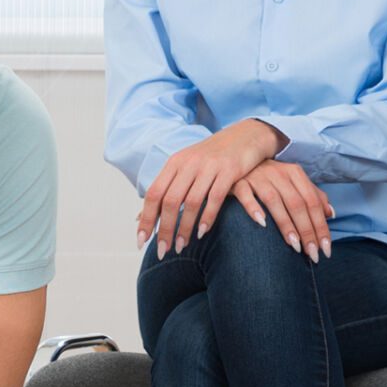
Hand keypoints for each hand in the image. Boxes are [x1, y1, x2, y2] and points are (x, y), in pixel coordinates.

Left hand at [135, 120, 285, 256]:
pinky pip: (216, 198)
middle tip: (162, 251)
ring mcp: (209, 166)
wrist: (246, 136)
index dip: (146, 219)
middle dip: (165, 229)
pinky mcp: (229, 170)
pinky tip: (202, 233)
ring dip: (185, 228)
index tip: (141, 241)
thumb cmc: (212, 158)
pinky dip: (207, 217)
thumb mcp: (186, 168)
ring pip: (191, 202)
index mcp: (174, 163)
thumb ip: (167, 189)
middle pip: (170, 201)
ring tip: (181, 247)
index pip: (154, 194)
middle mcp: (189, 163)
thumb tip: (140, 217)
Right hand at [227, 160, 334, 261]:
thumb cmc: (271, 178)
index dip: (320, 226)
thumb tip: (330, 214)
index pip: (312, 202)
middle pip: (297, 203)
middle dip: (306, 230)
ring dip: (286, 224)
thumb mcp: (294, 182)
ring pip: (274, 201)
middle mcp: (278, 173)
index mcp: (295, 173)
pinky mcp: (238, 181)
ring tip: (294, 246)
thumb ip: (313, 196)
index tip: (325, 249)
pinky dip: (253, 208)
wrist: (240, 162)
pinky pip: (245, 195)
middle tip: (312, 253)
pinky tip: (262, 223)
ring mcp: (258, 177)